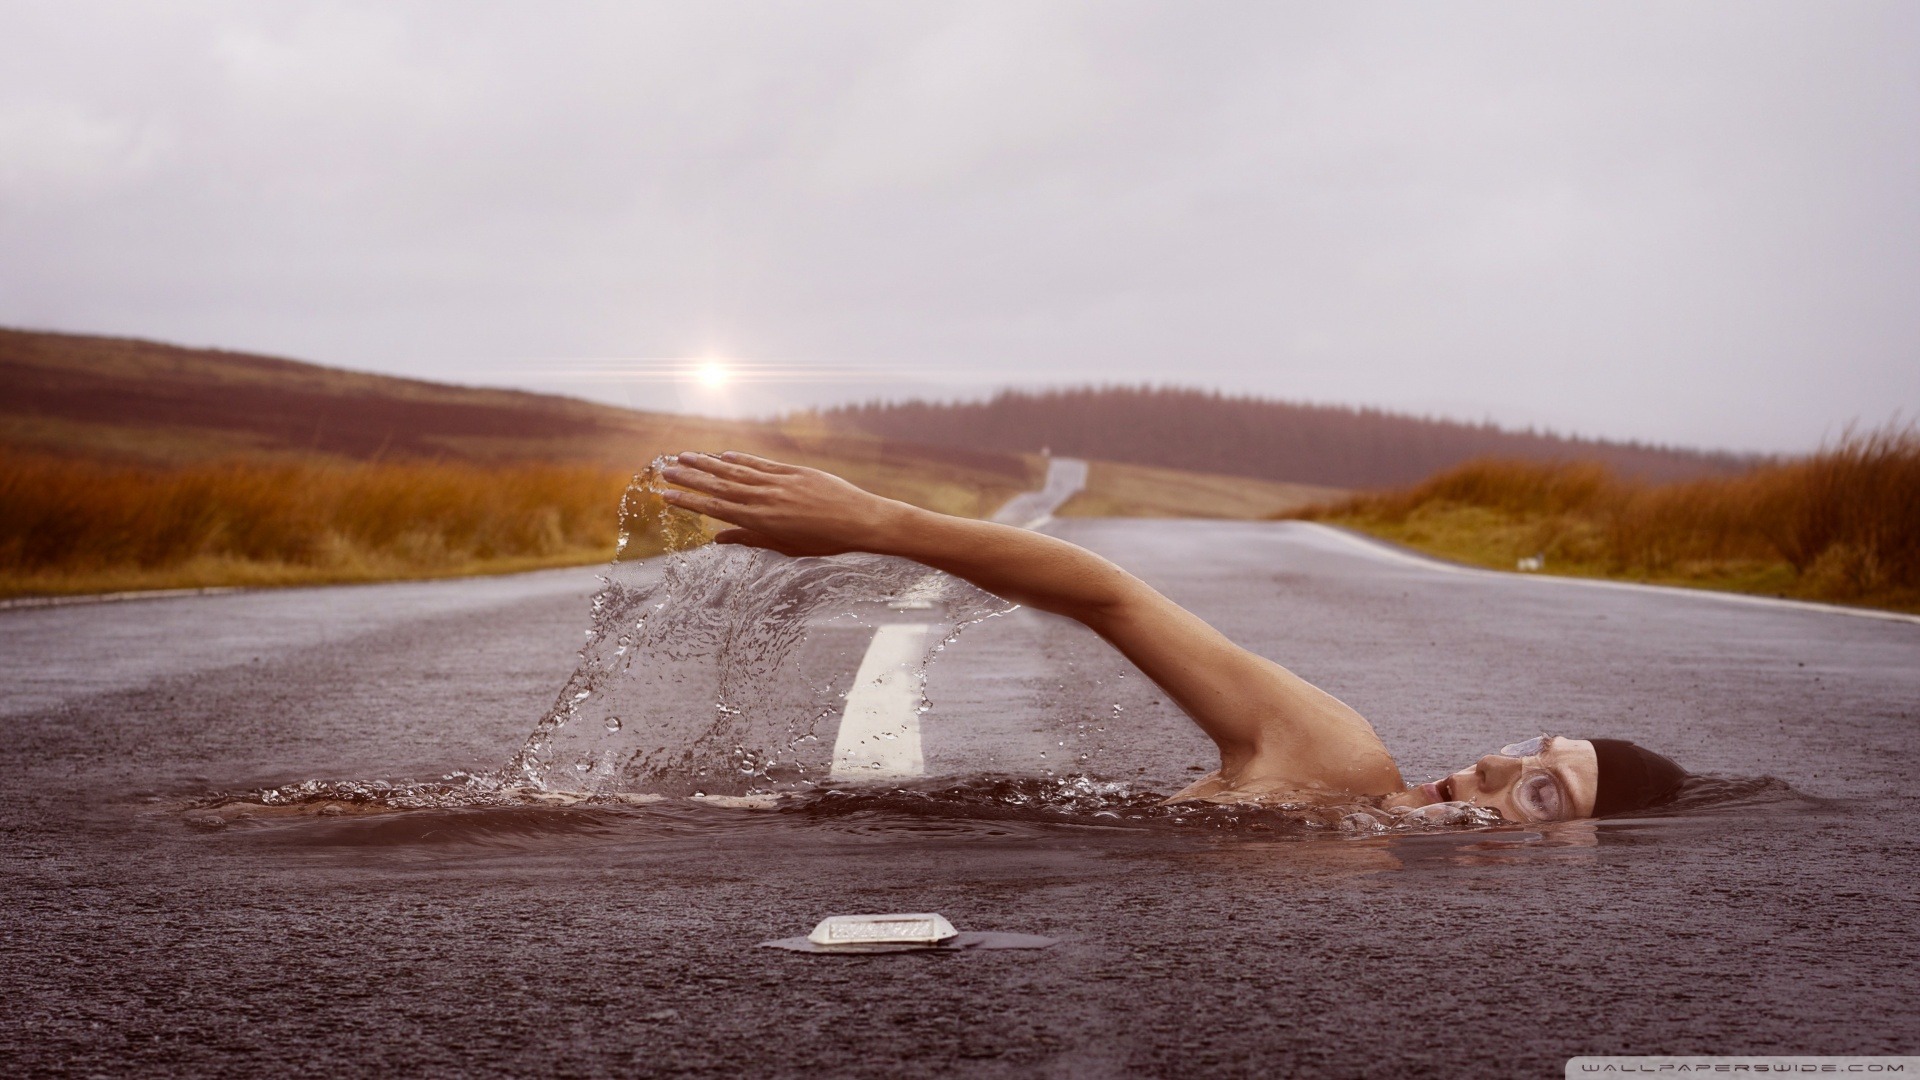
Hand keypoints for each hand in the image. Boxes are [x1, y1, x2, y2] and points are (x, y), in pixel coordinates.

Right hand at [658, 451, 902, 557]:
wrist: (861, 521)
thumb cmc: (825, 541)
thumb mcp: (786, 547)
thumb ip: (750, 539)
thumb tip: (718, 539)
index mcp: (761, 521)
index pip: (715, 509)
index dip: (689, 501)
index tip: (666, 496)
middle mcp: (765, 499)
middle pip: (719, 485)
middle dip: (690, 477)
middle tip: (664, 470)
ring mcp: (779, 483)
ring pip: (736, 471)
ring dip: (708, 463)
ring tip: (685, 456)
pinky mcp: (794, 472)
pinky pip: (761, 464)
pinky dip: (741, 458)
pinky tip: (724, 454)